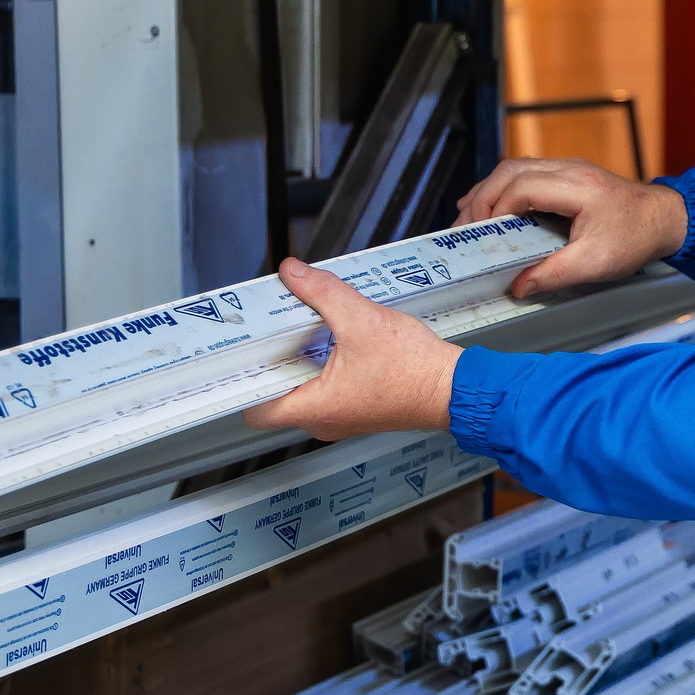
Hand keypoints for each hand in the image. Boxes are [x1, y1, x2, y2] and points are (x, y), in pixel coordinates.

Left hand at [242, 258, 460, 439]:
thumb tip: (292, 273)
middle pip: (276, 396)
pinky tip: (331, 339)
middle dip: (272, 361)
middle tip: (269, 330)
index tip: (239, 356)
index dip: (242, 383)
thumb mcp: (362, 320)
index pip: (254, 411)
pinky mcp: (358, 408)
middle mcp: (324, 420)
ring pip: (302, 391)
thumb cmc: (415, 370)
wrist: (455, 388)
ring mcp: (342, 417)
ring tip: (300, 329)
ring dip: (299, 362)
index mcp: (315, 408)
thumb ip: (322, 292)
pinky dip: (321, 366)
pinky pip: (325, 390)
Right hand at [456, 157, 688, 299]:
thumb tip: (519, 286)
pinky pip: (526, 174)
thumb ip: (554, 274)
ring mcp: (568, 169)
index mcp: (576, 187)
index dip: (494, 209)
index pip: (520, 187)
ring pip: (514, 168)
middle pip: (509, 171)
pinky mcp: (567, 175)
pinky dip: (504, 190)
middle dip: (481, 199)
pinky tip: (493, 210)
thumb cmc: (638, 237)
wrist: (666, 219)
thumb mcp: (596, 263)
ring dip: (489, 192)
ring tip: (468, 220)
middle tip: (462, 229)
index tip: (480, 236)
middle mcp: (569, 170)